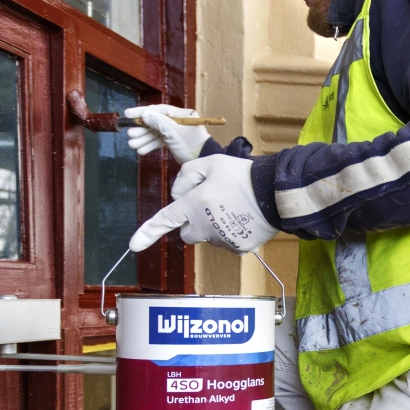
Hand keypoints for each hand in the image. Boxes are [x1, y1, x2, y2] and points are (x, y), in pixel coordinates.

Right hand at [124, 104, 210, 162]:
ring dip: (143, 139)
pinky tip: (141, 150)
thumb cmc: (191, 144)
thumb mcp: (174, 132)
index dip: (142, 111)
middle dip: (141, 129)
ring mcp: (175, 131)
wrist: (203, 160)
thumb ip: (159, 122)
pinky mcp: (173, 141)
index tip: (128, 114)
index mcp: (181, 114)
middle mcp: (178, 121)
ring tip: (132, 145)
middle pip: (155, 122)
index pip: (158, 110)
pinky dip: (150, 145)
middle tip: (130, 135)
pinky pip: (159, 141)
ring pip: (155, 133)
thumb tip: (145, 115)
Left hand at [130, 154, 277, 252]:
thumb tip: (179, 193)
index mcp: (193, 205)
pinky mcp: (239, 247)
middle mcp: (204, 226)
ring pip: (209, 236)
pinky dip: (233, 232)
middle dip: (192, 223)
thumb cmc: (242, 175)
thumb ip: (186, 175)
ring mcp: (222, 240)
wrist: (276, 191)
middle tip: (210, 205)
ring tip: (235, 207)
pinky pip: (229, 242)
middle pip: (187, 233)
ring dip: (215, 225)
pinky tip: (246, 217)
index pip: (165, 220)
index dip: (147, 233)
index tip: (134, 245)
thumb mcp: (210, 162)